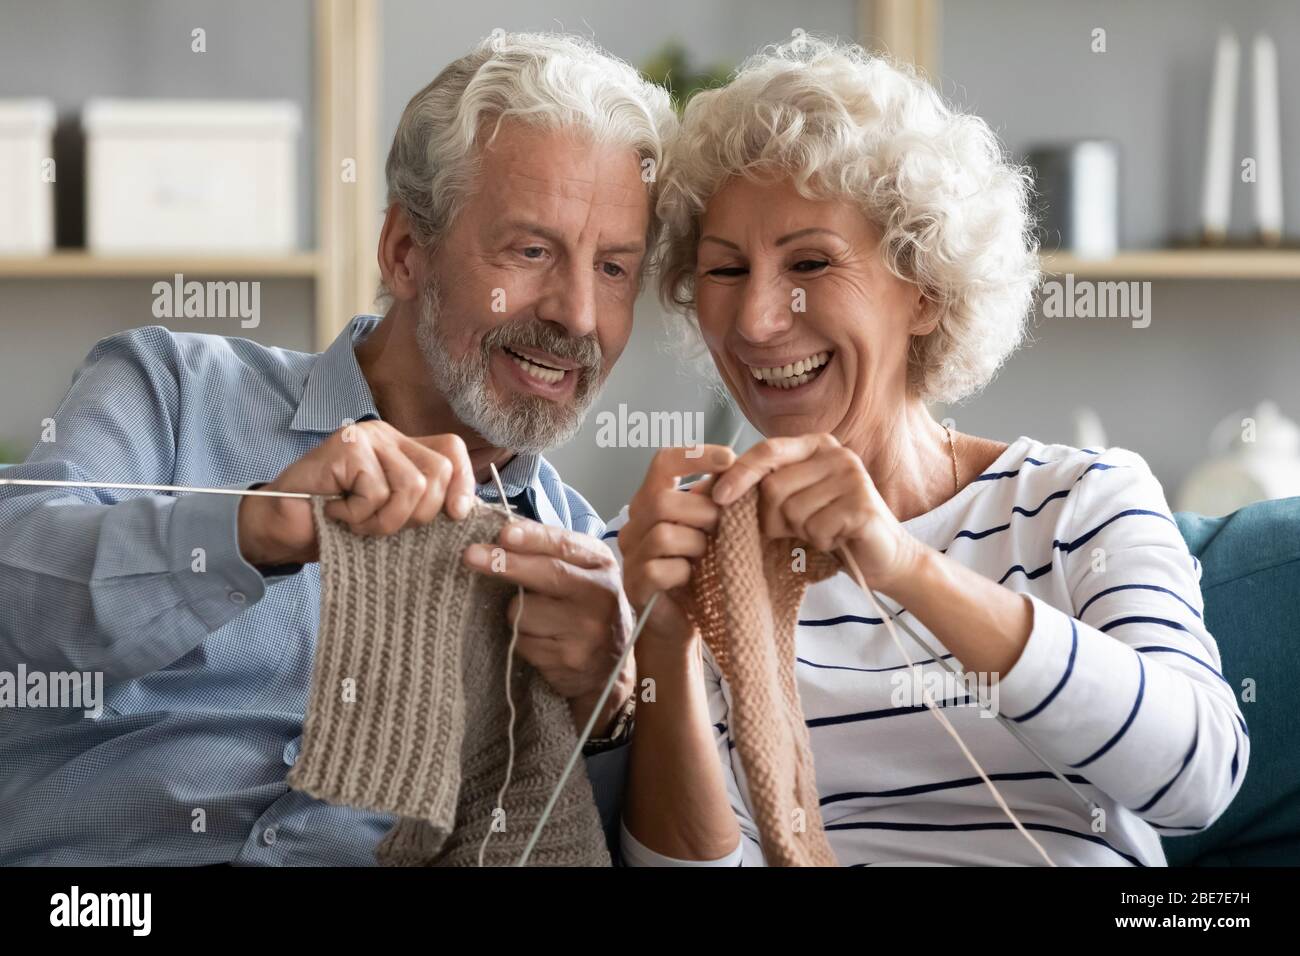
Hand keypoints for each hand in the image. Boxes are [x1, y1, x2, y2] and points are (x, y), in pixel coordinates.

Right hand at [238, 420, 474, 566]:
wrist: (282, 526)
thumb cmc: (336, 523)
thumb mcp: (390, 515)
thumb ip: (422, 504)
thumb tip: (465, 509)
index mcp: (403, 448)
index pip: (452, 450)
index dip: (463, 482)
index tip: (456, 515)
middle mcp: (387, 435)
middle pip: (438, 472)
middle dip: (418, 515)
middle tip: (381, 524)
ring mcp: (366, 437)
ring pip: (412, 486)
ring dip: (384, 520)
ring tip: (357, 521)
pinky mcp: (346, 447)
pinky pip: (377, 492)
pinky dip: (358, 516)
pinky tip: (336, 512)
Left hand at [462, 520, 635, 736]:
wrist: (611, 662)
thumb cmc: (585, 605)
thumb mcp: (581, 569)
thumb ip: (550, 551)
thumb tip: (502, 534)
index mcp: (601, 564)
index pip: (564, 545)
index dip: (532, 538)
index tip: (504, 533)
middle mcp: (600, 595)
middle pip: (547, 574)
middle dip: (504, 564)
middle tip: (471, 555)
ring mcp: (586, 630)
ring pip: (524, 612)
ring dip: (516, 613)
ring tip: (537, 618)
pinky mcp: (568, 659)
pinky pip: (523, 642)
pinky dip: (522, 639)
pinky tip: (542, 640)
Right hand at [618, 445, 736, 644]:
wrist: (682, 622)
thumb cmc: (699, 572)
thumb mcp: (709, 529)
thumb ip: (715, 501)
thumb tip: (737, 469)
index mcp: (651, 502)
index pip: (663, 462)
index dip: (695, 455)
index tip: (730, 459)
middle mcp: (633, 524)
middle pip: (662, 499)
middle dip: (703, 512)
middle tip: (722, 529)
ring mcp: (630, 555)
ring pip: (664, 534)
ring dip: (696, 545)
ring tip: (706, 557)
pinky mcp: (635, 584)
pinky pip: (660, 568)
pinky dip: (684, 572)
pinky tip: (692, 579)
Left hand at [710, 433, 920, 591]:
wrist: (883, 555)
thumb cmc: (829, 526)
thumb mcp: (789, 503)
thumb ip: (755, 491)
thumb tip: (698, 490)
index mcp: (816, 445)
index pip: (767, 451)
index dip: (738, 474)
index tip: (716, 498)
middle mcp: (837, 453)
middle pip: (774, 487)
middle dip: (774, 518)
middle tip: (795, 529)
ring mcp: (853, 477)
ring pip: (794, 511)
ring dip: (801, 532)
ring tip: (822, 531)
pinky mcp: (863, 505)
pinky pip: (816, 528)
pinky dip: (820, 542)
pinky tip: (837, 539)